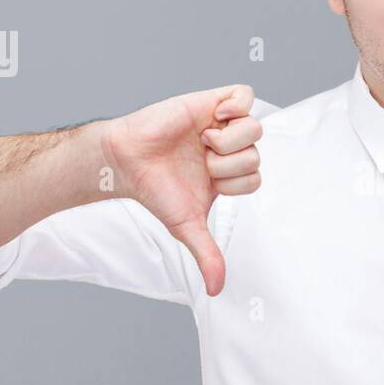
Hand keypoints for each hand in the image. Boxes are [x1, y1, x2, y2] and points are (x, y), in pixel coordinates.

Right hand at [100, 84, 261, 296]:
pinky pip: (244, 94)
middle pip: (257, 154)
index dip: (236, 183)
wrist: (126, 160)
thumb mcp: (187, 226)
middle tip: (202, 162)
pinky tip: (213, 118)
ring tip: (203, 142)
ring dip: (230, 140)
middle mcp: (227, 149)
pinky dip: (235, 107)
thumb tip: (217, 290)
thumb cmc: (155, 191)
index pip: (256, 178)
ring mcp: (220, 124)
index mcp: (227, 174)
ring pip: (255, 127)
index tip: (208, 182)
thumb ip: (207, 255)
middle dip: (229, 164)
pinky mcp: (210, 101)